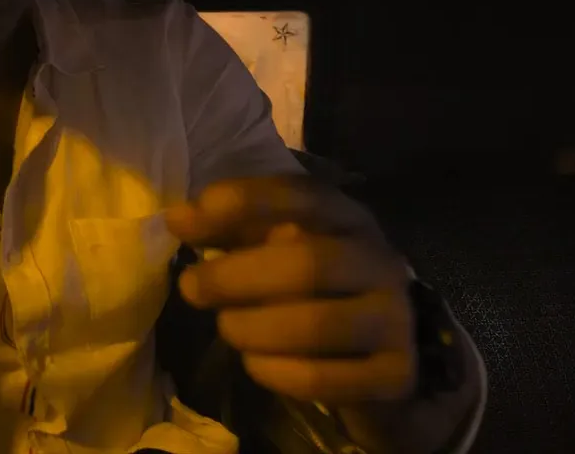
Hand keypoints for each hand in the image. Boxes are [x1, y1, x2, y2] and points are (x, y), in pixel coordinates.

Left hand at [166, 176, 415, 405]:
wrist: (383, 356)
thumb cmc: (314, 291)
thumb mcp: (279, 249)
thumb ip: (233, 230)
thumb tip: (179, 219)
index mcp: (348, 219)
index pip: (300, 195)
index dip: (241, 203)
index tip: (184, 222)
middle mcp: (379, 260)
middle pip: (307, 263)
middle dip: (235, 277)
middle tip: (191, 289)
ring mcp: (395, 318)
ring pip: (316, 325)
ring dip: (253, 329)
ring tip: (227, 329)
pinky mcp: (394, 374)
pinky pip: (323, 379)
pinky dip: (275, 372)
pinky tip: (255, 364)